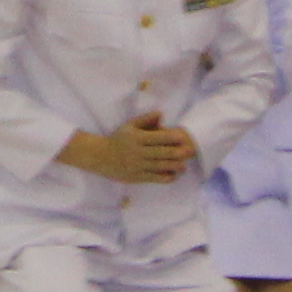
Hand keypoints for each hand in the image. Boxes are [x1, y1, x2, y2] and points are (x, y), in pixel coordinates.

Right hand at [62, 114, 195, 182]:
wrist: (101, 157)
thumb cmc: (118, 139)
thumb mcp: (129, 126)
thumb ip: (146, 119)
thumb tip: (161, 114)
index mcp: (137, 138)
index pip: (157, 138)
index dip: (171, 137)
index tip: (183, 137)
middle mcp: (138, 152)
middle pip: (161, 153)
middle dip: (177, 153)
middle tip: (190, 152)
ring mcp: (138, 165)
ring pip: (159, 166)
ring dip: (174, 166)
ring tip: (184, 166)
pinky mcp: (137, 177)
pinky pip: (154, 178)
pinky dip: (165, 177)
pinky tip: (173, 175)